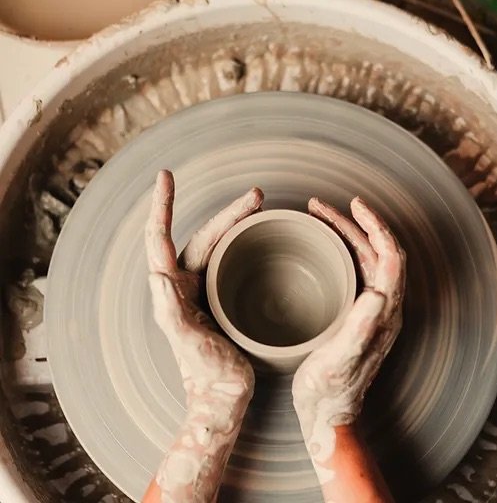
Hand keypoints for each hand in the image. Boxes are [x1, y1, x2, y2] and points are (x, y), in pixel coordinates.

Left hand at [144, 170, 261, 502]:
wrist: (224, 398)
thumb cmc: (206, 375)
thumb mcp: (188, 344)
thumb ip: (171, 312)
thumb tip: (158, 275)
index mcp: (173, 290)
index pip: (161, 239)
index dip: (162, 206)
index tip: (166, 176)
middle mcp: (186, 284)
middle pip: (205, 235)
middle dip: (228, 213)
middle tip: (257, 196)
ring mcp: (205, 289)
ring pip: (220, 243)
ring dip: (238, 223)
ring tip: (260, 207)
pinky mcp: (223, 296)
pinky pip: (232, 260)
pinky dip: (244, 242)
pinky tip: (261, 237)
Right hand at [292, 197, 404, 478]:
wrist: (326, 416)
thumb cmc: (328, 392)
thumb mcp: (340, 360)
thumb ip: (360, 328)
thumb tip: (379, 293)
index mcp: (384, 314)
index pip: (390, 256)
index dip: (376, 227)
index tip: (354, 205)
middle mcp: (383, 308)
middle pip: (377, 252)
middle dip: (356, 223)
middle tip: (324, 207)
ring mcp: (370, 311)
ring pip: (365, 259)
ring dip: (347, 234)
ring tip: (320, 218)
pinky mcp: (356, 315)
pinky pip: (355, 272)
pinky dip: (341, 251)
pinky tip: (322, 248)